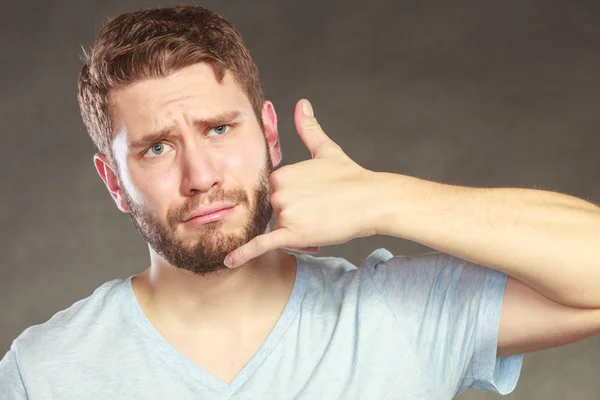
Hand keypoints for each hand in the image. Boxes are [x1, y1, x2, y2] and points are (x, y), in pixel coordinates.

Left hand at [224, 99, 377, 267]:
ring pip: (280, 230)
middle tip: (323, 215)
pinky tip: (229, 260)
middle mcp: (278, 191)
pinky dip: (244, 253)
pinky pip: (262, 244)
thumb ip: (309, 129)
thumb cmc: (352, 177)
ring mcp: (285, 212)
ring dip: (297, 234)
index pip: (276, 197)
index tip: (316, 201)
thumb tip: (302, 104)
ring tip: (323, 225)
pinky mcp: (292, 233)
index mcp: (281, 174)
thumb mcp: (326, 150)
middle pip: (277, 214)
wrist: (372, 200)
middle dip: (295, 219)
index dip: (294, 203)